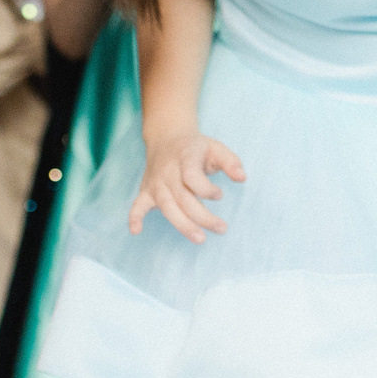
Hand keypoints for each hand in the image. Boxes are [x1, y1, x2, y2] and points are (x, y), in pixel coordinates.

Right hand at [129, 130, 245, 243]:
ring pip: (167, 207)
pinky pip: (137, 205)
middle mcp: (167, 172)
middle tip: (221, 228)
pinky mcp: (146, 191)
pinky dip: (134, 217)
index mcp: (184, 158)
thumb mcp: (215, 147)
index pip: (192, 177)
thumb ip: (231, 161)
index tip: (220, 195)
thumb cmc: (195, 148)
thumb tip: (242, 178)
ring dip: (183, 225)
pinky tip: (135, 231)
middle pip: (183, 198)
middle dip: (202, 216)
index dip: (207, 189)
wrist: (166, 138)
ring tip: (200, 239)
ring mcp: (156, 183)